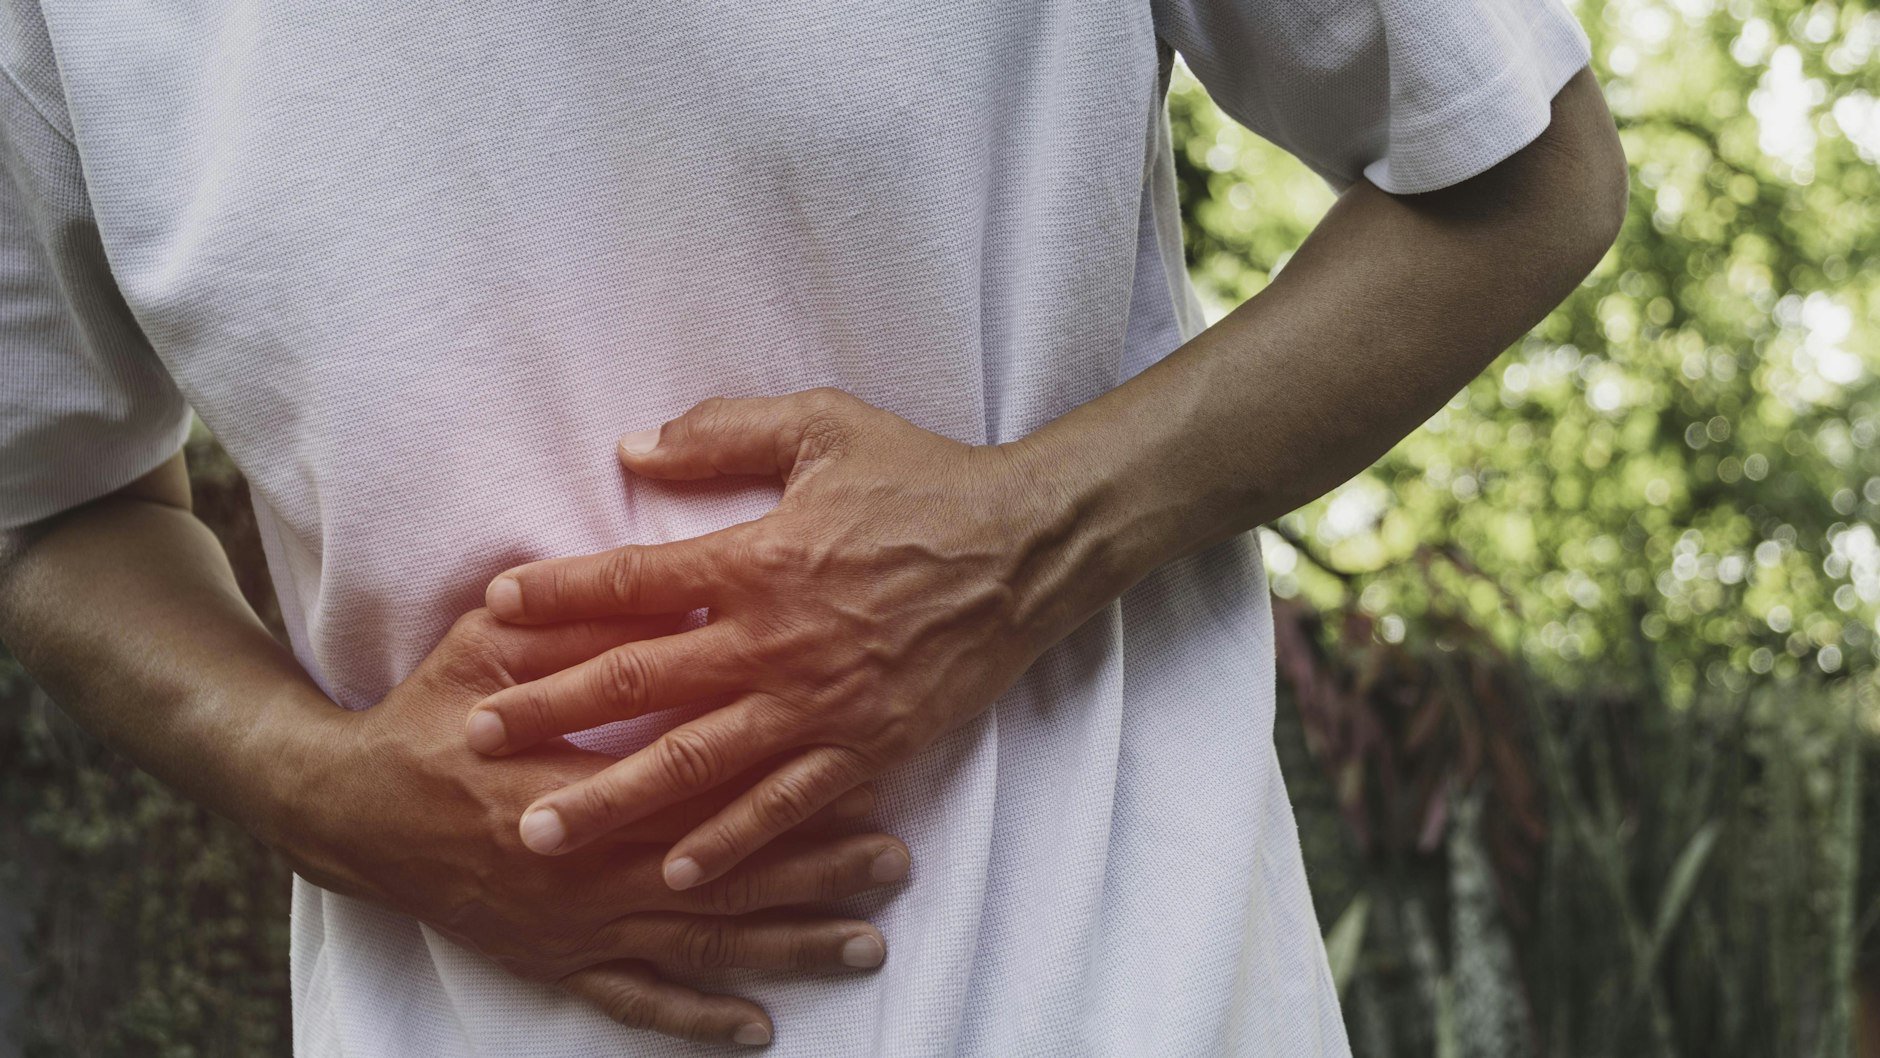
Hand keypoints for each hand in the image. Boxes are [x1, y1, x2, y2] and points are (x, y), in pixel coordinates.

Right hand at [281, 606, 911, 1047]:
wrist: (345, 809)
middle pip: (720, 879)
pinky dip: (694, 1019)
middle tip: (894, 867)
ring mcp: (568, 927)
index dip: (780, 793)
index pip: (698, 793)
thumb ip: (580, 631)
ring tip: (865, 944)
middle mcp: (579, 873)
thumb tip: (675, 596)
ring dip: (784, 947)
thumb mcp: (490, 650)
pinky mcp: (552, 959)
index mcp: (570, 789)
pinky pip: (633, 999)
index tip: (860, 781)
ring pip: (696, 948)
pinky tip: (755, 1029)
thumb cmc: (425, 715)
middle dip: (813, 875)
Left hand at [469, 388, 1094, 889]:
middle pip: (639, 684)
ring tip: (538, 829)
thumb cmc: (924, 481)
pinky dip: (727, 843)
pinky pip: (783, 807)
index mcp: (758, 558)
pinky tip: (671, 872)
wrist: (1028, 549)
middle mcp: (774, 641)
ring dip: (610, 799)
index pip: (632, 582)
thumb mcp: (823, 426)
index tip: (492, 611)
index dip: (557, 595)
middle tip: (474, 738)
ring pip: (695, 763)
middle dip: (549, 712)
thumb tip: (631, 450)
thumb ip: (722, 434)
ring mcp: (818, 704)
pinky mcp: (864, 747)